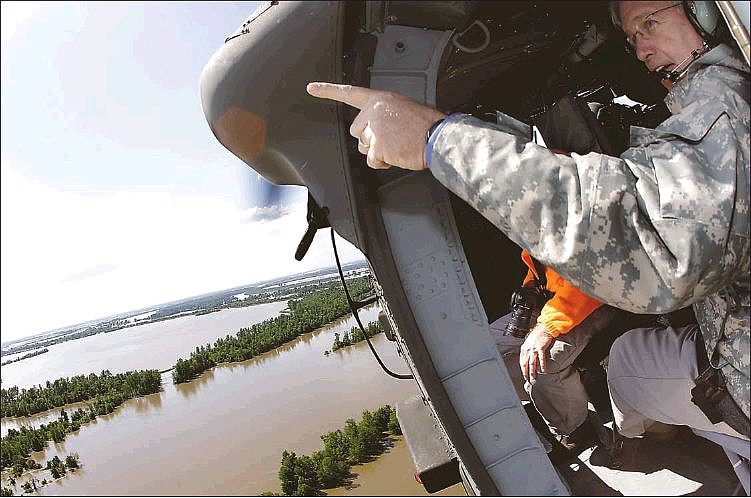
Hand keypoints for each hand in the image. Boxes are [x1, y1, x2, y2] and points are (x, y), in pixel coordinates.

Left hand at [306, 82, 445, 170]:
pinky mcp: (377, 147)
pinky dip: (383, 163)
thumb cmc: (425, 125)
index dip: (328, 91)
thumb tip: (373, 131)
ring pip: (363, 148)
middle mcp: (374, 111)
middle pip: (356, 132)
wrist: (437, 136)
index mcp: (380, 99)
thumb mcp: (402, 109)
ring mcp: (374, 129)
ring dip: (378, 152)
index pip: (349, 93)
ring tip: (397, 145)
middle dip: (370, 140)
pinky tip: (397, 154)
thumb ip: (382, 116)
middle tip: (392, 138)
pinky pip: (372, 161)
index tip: (312, 88)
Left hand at [519, 323, 554, 382]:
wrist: (543, 328)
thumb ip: (528, 351)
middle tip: (529, 380)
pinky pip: (541, 358)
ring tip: (534, 378)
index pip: (521, 362)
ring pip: (531, 363)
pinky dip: (542, 365)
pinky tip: (543, 370)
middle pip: (525, 364)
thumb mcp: (529, 343)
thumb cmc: (537, 336)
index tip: (525, 376)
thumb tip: (528, 359)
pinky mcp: (540, 348)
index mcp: (524, 349)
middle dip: (526, 373)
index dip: (523, 370)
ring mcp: (533, 349)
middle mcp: (527, 349)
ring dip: (532, 372)